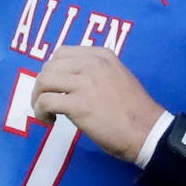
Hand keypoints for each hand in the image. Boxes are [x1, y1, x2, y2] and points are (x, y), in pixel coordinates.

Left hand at [31, 46, 165, 161]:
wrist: (147, 131)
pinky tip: (50, 121)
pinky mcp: (78, 104)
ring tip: (46, 113)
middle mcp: (92, 63)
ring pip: (44, 81)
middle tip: (47, 102)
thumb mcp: (117, 77)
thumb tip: (69, 82)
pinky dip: (41, 111)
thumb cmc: (134, 110)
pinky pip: (46, 101)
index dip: (53, 70)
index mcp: (102, 55)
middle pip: (49, 66)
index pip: (62, 53)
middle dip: (42, 85)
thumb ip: (95, 73)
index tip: (56, 87)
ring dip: (38, 98)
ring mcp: (85, 82)